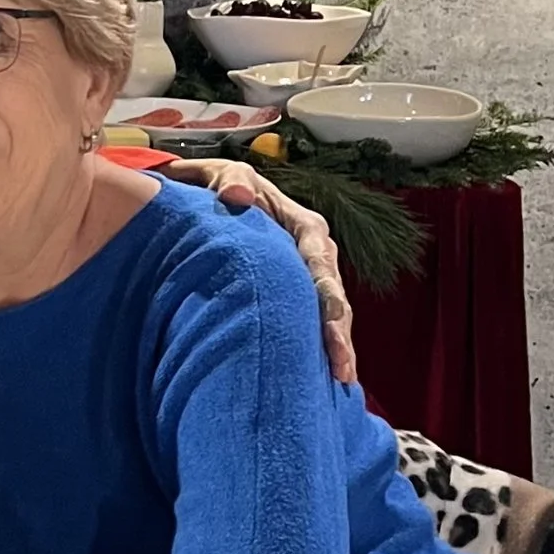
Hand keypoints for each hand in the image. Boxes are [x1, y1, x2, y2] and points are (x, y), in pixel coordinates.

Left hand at [163, 156, 356, 384]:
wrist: (212, 198)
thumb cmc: (219, 185)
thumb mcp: (220, 173)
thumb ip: (228, 179)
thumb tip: (238, 195)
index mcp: (304, 226)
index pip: (320, 262)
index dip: (327, 292)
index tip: (331, 321)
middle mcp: (316, 254)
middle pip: (332, 297)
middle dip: (338, 332)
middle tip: (341, 368)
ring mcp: (309, 278)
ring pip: (329, 315)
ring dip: (334, 345)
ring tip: (340, 380)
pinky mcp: (297, 295)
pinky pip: (313, 321)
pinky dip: (316, 346)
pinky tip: (323, 378)